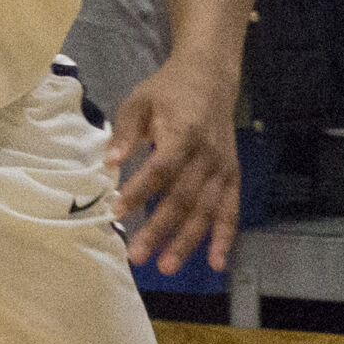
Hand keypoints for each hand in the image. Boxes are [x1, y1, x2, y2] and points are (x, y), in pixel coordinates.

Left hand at [105, 56, 241, 274]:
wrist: (211, 77)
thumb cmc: (168, 90)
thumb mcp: (138, 100)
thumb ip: (124, 131)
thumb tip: (109, 162)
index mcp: (183, 132)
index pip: (162, 168)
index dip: (140, 192)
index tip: (117, 212)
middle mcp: (207, 154)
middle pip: (183, 197)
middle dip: (160, 229)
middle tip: (138, 256)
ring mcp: (223, 167)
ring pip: (206, 210)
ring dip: (188, 241)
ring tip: (167, 267)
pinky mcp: (233, 175)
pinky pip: (230, 210)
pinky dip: (224, 237)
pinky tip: (214, 263)